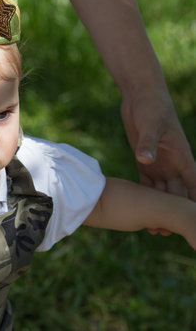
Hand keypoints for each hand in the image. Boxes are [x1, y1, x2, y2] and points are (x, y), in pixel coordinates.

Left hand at [121, 86, 195, 234]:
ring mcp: (159, 163)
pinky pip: (148, 183)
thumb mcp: (150, 125)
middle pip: (179, 194)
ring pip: (163, 192)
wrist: (141, 96)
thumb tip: (145, 160)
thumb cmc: (151, 107)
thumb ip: (148, 143)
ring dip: (160, 209)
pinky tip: (142, 211)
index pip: (194, 186)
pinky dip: (147, 197)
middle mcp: (173, 164)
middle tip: (170, 235)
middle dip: (176, 214)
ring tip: (155, 230)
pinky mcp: (145, 160)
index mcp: (181, 157)